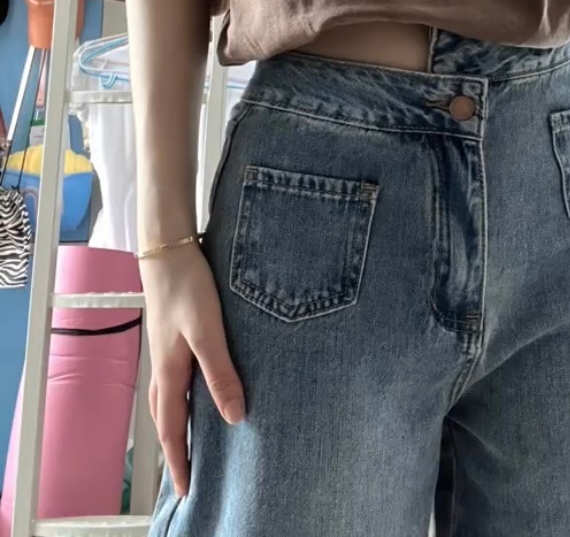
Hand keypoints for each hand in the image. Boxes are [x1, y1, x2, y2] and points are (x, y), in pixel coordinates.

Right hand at [142, 243, 244, 497]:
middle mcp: (162, 368)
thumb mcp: (208, 333)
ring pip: (168, 400)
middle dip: (175, 450)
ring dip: (176, 424)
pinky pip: (174, 380)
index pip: (171, 430)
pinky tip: (196, 391)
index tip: (186, 490)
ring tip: (190, 442)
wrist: (168, 251)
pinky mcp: (172, 337)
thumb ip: (220, 374)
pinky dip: (181, 397)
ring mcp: (165, 352)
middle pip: (166, 420)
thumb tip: (235, 417)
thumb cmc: (187, 288)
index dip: (179, 461)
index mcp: (169, 374)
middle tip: (187, 476)